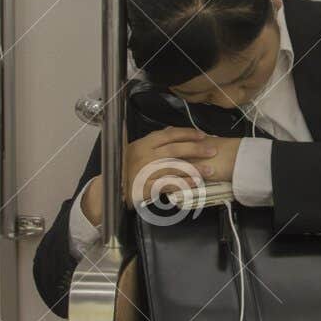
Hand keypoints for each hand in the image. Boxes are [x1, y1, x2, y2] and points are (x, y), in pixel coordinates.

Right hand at [79, 127, 221, 228]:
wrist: (108, 190)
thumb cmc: (124, 169)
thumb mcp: (135, 149)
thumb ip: (153, 141)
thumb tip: (171, 129)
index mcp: (143, 143)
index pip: (168, 134)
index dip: (187, 133)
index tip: (202, 135)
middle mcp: (144, 155)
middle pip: (175, 149)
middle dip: (196, 149)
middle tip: (212, 150)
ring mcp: (145, 171)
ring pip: (174, 167)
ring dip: (194, 168)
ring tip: (210, 170)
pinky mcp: (146, 187)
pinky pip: (169, 184)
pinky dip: (184, 183)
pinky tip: (195, 184)